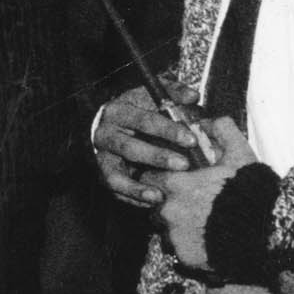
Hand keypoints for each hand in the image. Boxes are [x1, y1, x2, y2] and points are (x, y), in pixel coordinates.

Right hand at [94, 84, 202, 206]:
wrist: (108, 124)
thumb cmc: (137, 109)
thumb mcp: (150, 96)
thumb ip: (173, 93)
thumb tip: (192, 97)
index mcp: (117, 111)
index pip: (143, 120)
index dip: (168, 130)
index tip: (191, 139)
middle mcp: (104, 134)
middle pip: (129, 147)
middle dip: (157, 157)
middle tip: (183, 164)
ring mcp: (100, 156)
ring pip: (115, 174)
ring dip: (138, 186)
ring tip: (161, 194)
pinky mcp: (102, 174)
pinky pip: (114, 190)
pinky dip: (133, 197)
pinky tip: (154, 200)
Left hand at [139, 116, 256, 271]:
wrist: (268, 232)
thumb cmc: (252, 191)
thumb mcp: (240, 155)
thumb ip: (222, 131)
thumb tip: (210, 120)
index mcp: (175, 184)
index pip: (151, 178)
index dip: (162, 179)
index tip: (176, 181)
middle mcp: (168, 209)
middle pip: (156, 205)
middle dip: (168, 203)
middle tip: (191, 204)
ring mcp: (174, 235)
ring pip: (165, 228)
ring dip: (177, 225)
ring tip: (200, 223)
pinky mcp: (184, 256)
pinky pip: (179, 249)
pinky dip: (189, 245)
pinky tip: (207, 240)